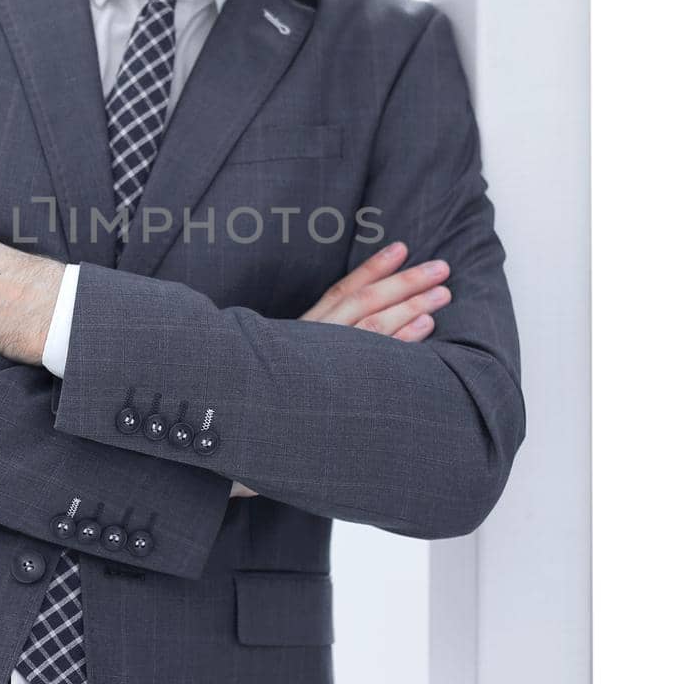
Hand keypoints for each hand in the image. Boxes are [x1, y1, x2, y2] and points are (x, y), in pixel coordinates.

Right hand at [228, 241, 451, 497]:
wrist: (241, 436)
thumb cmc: (267, 398)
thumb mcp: (286, 357)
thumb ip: (316, 341)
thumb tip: (352, 325)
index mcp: (303, 330)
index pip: (342, 290)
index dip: (372, 268)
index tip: (402, 247)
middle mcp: (314, 341)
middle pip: (365, 302)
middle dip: (405, 282)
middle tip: (441, 267)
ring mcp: (325, 363)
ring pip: (374, 326)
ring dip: (411, 306)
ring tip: (443, 294)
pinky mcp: (337, 386)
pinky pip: (376, 360)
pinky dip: (403, 341)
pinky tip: (426, 327)